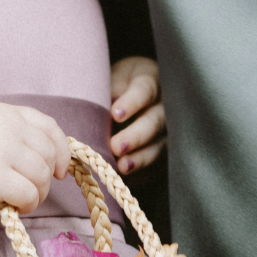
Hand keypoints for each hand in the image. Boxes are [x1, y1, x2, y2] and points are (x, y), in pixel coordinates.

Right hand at [0, 101, 71, 212]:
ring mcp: (0, 151)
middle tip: (32, 192)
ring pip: (42, 177)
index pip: (49, 127)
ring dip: (37, 194)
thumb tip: (29, 155)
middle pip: (48, 155)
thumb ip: (2, 131)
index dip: (61, 151)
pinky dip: (27, 205)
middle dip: (47, 178)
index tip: (59, 169)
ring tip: (20, 201)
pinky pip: (28, 194)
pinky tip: (13, 208)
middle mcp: (6, 127)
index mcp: (2, 112)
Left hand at [108, 56, 165, 173]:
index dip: (132, 102)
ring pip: (159, 144)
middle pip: (155, 121)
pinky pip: (157, 163)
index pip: (144, 90)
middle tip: (116, 146)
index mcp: (150, 80)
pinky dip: (143, 171)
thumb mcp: (111, 77)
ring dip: (141, 157)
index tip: (116, 113)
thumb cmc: (116, 84)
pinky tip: (127, 178)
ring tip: (123, 166)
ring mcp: (166, 129)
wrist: (132, 90)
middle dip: (136, 135)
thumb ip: (105, 90)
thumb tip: (90, 109)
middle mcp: (164, 105)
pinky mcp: (162, 148)